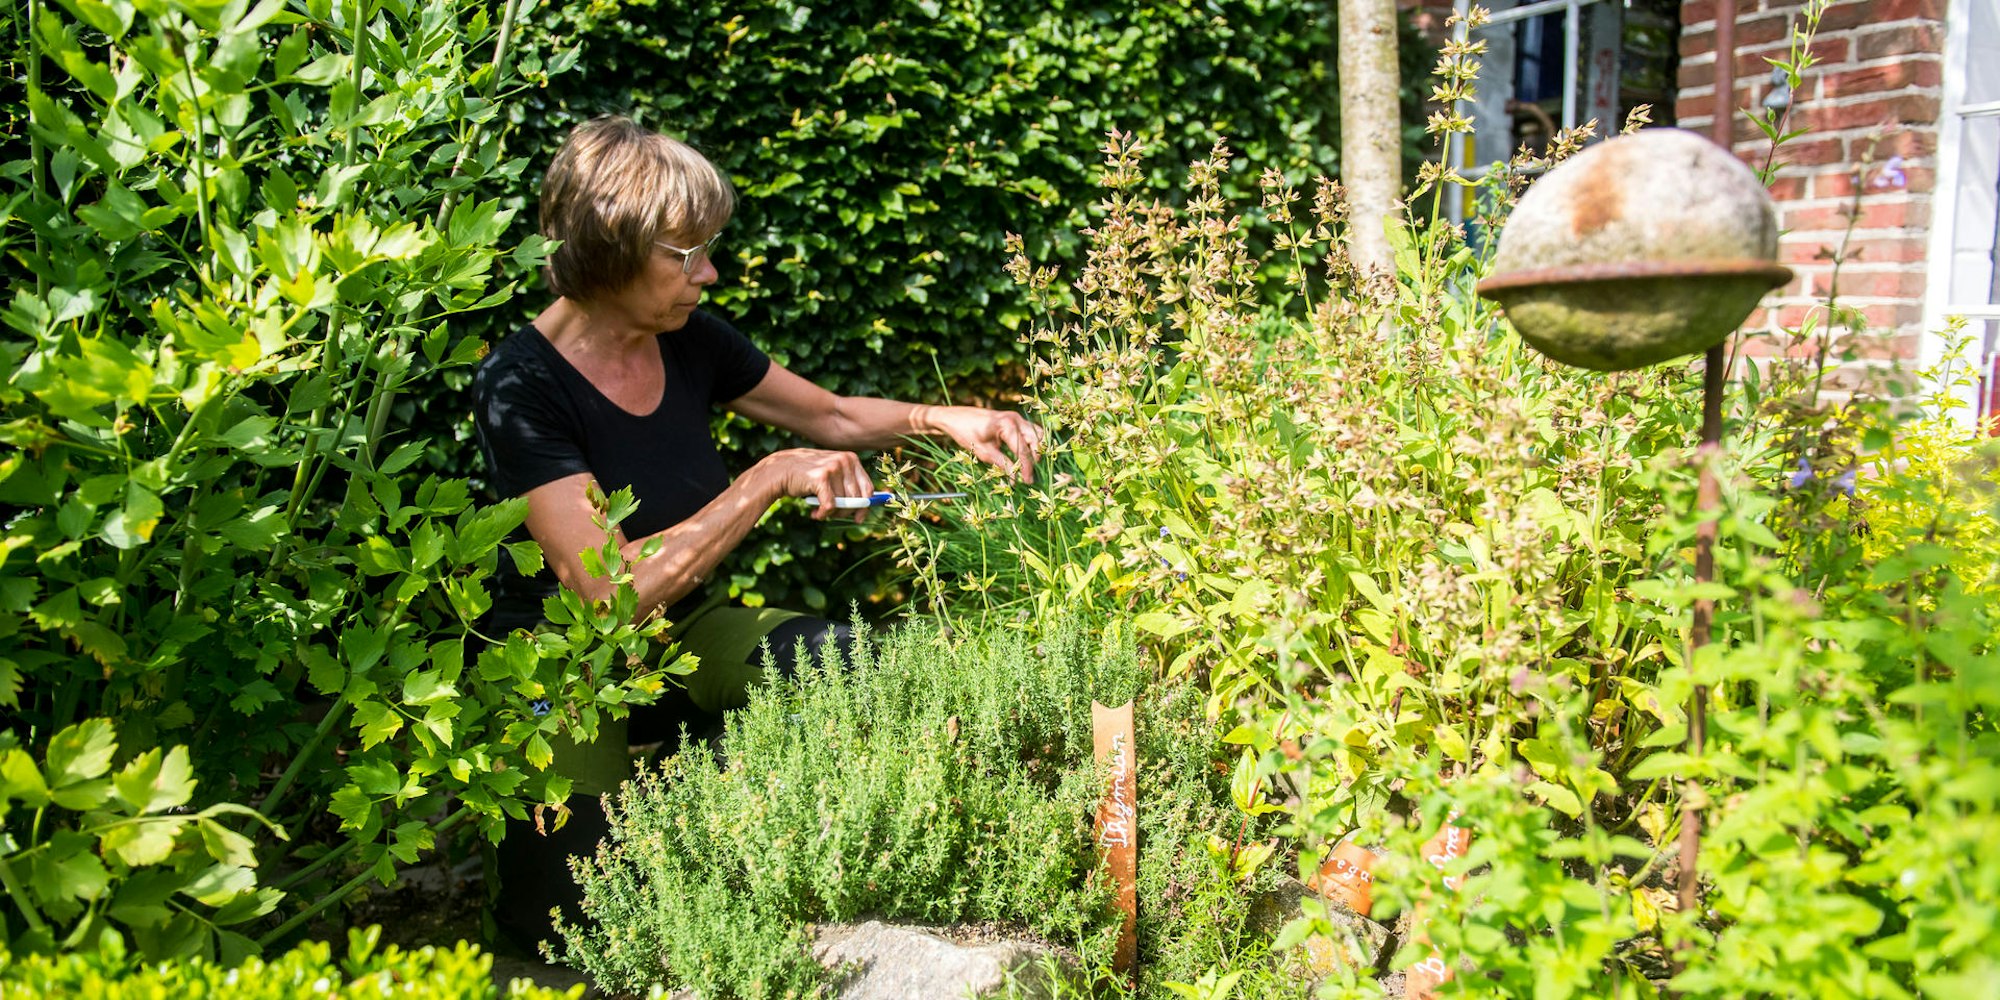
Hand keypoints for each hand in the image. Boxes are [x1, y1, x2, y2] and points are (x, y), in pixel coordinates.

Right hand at [757, 448, 873, 520]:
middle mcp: (845, 460)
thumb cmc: (808, 476)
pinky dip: (822, 514)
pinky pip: (830, 506)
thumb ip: (848, 485)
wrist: (780, 470)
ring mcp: (833, 468)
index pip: (868, 488)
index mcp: (851, 458)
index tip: (858, 518)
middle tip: (832, 515)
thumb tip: (867, 506)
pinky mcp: (821, 478)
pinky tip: (814, 514)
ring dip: (831, 514)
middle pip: (857, 499)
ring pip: (843, 504)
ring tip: (819, 511)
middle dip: (845, 512)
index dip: (865, 507)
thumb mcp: (832, 475)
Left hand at [928, 406, 1044, 483]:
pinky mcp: (1014, 419)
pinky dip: (1032, 442)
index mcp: (1007, 425)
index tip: (1027, 482)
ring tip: (1031, 466)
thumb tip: (1016, 479)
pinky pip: (1030, 430)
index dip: (1026, 468)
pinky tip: (1028, 455)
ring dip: (1036, 450)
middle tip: (1029, 477)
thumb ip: (1002, 464)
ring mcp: (1016, 417)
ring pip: (1036, 434)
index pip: (1022, 450)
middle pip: (1034, 441)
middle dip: (1034, 460)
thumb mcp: (984, 452)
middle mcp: (1015, 419)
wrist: (955, 417)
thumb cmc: (966, 433)